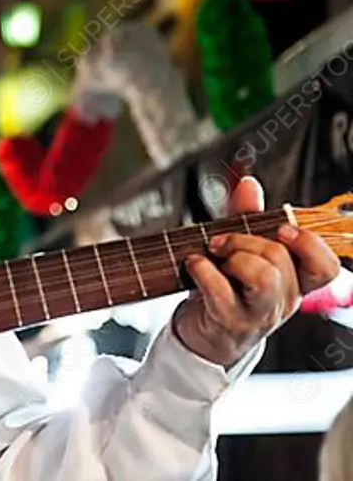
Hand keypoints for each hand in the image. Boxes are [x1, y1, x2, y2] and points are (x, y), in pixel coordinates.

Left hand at [173, 177, 340, 366]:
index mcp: (293, 281)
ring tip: (213, 256)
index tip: (281, 229)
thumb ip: (246, 218)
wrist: (201, 335)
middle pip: (282, 259)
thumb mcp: (238, 252)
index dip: (309, 243)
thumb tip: (249, 184)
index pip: (326, 266)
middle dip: (245, 240)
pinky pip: (221, 290)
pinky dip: (203, 270)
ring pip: (264, 277)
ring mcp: (258, 314)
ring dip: (233, 256)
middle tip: (220, 242)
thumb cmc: (224, 290)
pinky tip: (194, 265)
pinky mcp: (228, 322)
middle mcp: (282, 300)